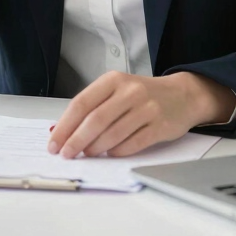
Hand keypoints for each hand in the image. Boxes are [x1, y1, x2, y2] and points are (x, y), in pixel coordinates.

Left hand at [47, 71, 235, 158]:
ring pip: (113, 134)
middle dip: (76, 140)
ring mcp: (146, 108)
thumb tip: (61, 130)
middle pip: (95, 120)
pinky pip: (133, 144)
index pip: (82, 103)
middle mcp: (129, 91)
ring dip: (96, 149)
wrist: (182, 95)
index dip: (65, 125)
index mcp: (113, 80)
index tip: (54, 142)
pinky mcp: (159, 126)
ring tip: (87, 155)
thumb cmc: (142, 95)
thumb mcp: (117, 91)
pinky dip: (118, 152)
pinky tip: (110, 154)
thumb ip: (92, 107)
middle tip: (66, 154)